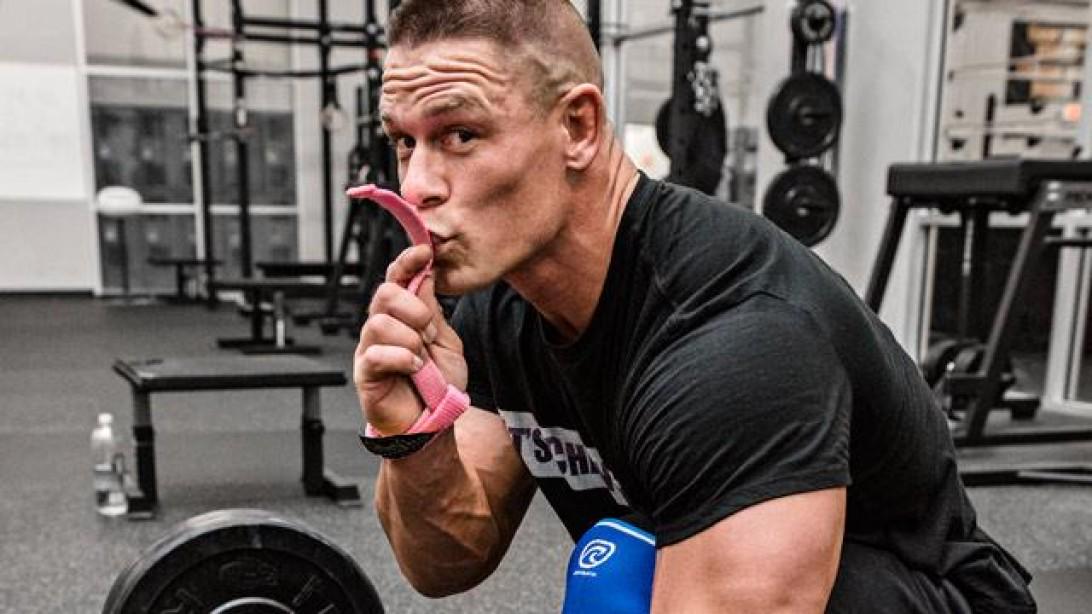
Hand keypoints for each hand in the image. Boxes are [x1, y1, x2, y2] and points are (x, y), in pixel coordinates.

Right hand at [355, 244, 467, 435]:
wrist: (433, 421)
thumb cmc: (438, 383)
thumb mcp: (446, 341)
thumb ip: (435, 312)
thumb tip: (426, 276)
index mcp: (401, 316)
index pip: (395, 279)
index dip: (406, 262)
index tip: (424, 252)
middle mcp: (381, 327)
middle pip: (383, 294)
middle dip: (413, 309)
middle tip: (429, 332)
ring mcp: (370, 349)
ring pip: (379, 323)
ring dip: (410, 338)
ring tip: (422, 357)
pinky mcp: (365, 373)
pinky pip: (377, 354)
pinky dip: (402, 359)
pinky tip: (414, 369)